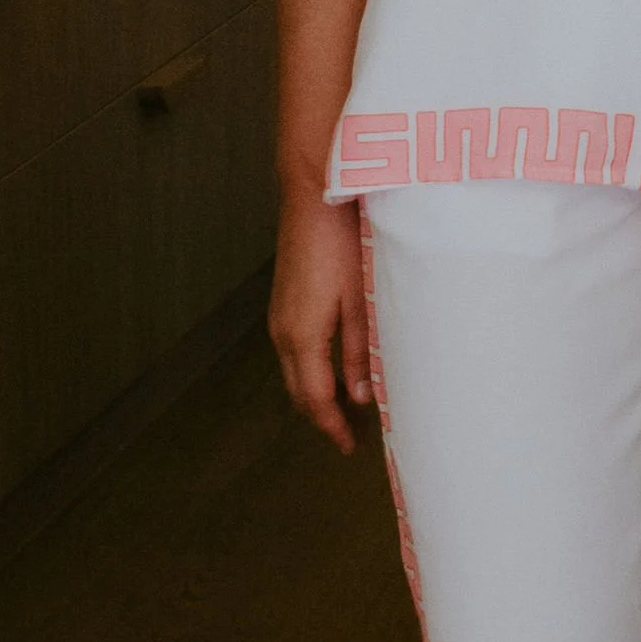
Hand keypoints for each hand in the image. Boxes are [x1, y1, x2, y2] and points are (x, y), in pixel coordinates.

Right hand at [269, 190, 373, 452]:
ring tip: (345, 407)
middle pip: (299, 390)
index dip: (332, 426)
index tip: (349, 445)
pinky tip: (332, 368)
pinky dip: (310, 368)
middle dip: (321, 415)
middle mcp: (283, 331)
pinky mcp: (284, 301)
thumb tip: (361, 393)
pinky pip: (294, 349)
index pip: (315, 398)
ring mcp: (279, 315)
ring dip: (315, 392)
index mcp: (303, 336)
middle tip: (348, 434)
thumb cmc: (342, 241)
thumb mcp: (360, 300)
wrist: (315, 196)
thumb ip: (360, 350)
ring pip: (295, 371)